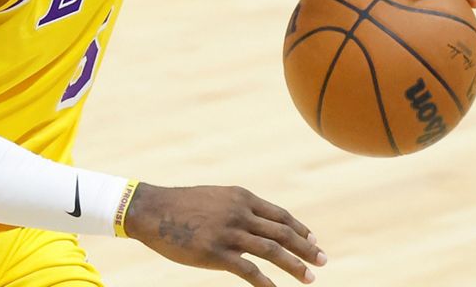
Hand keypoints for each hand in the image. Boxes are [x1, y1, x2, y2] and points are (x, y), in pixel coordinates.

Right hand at [125, 183, 325, 286]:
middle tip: (323, 261)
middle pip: (282, 233)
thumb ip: (236, 207)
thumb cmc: (180, 206)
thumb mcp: (214, 198)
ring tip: (310, 278)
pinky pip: (250, 271)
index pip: (279, 215)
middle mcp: (239, 213)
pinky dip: (267, 283)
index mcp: (240, 198)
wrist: (152, 210)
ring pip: (273, 251)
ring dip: (295, 266)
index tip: (313, 240)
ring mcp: (228, 232)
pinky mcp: (216, 252)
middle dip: (306, 248)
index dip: (299, 229)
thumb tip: (256, 222)